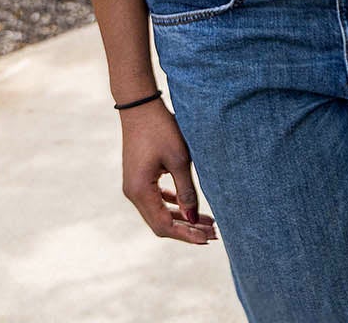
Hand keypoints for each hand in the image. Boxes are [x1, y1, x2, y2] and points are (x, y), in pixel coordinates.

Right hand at [119, 99, 215, 243]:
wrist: (141, 107)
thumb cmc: (162, 130)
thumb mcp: (180, 160)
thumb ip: (187, 191)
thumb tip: (194, 219)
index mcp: (141, 191)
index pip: (163, 225)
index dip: (186, 234)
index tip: (207, 239)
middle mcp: (133, 193)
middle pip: (161, 222)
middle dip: (187, 230)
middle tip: (214, 233)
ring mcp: (135, 186)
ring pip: (159, 211)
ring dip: (182, 218)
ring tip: (209, 223)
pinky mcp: (139, 177)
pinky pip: (156, 199)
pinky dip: (173, 205)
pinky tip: (189, 207)